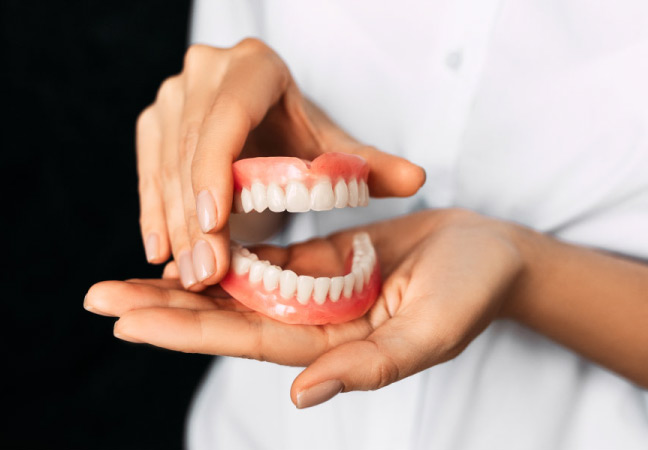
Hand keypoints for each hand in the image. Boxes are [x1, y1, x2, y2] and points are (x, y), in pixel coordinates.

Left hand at [86, 209, 525, 407]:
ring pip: (238, 284)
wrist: (491, 253)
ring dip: (185, 277)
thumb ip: (371, 365)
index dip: (188, 330)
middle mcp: (313, 321)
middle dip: (165, 306)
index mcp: (332, 346)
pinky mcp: (322, 258)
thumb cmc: (472, 292)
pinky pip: (266, 255)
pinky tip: (192, 241)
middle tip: (99, 297)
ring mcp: (314, 289)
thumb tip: (300, 396)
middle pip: (227, 315)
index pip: (246, 339)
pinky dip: (226, 249)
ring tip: (129, 270)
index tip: (130, 319)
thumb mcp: (430, 331)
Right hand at [136, 39, 424, 289]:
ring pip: (164, 164)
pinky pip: (146, 172)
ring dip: (173, 224)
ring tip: (188, 273)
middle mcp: (205, 73)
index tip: (214, 224)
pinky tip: (160, 253)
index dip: (215, 169)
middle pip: (191, 149)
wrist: (263, 119)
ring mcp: (173, 96)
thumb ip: (368, 165)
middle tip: (207, 274)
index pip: (227, 118)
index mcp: (253, 69)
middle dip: (195, 217)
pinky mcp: (155, 122)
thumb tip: (417, 181)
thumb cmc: (299, 133)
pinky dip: (154, 214)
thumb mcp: (332, 147)